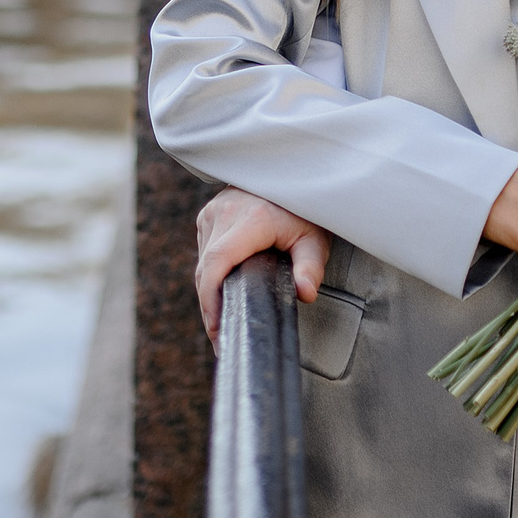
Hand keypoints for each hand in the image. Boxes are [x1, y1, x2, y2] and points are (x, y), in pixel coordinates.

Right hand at [194, 188, 330, 345]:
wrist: (290, 176)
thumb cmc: (305, 210)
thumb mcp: (315, 238)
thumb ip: (310, 266)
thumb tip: (306, 294)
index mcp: (251, 218)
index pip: (218, 262)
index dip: (211, 299)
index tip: (217, 328)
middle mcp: (225, 212)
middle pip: (206, 269)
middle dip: (210, 308)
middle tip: (222, 341)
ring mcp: (212, 211)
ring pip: (202, 262)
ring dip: (209, 293)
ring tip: (222, 324)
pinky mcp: (208, 214)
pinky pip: (204, 251)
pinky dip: (210, 275)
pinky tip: (222, 296)